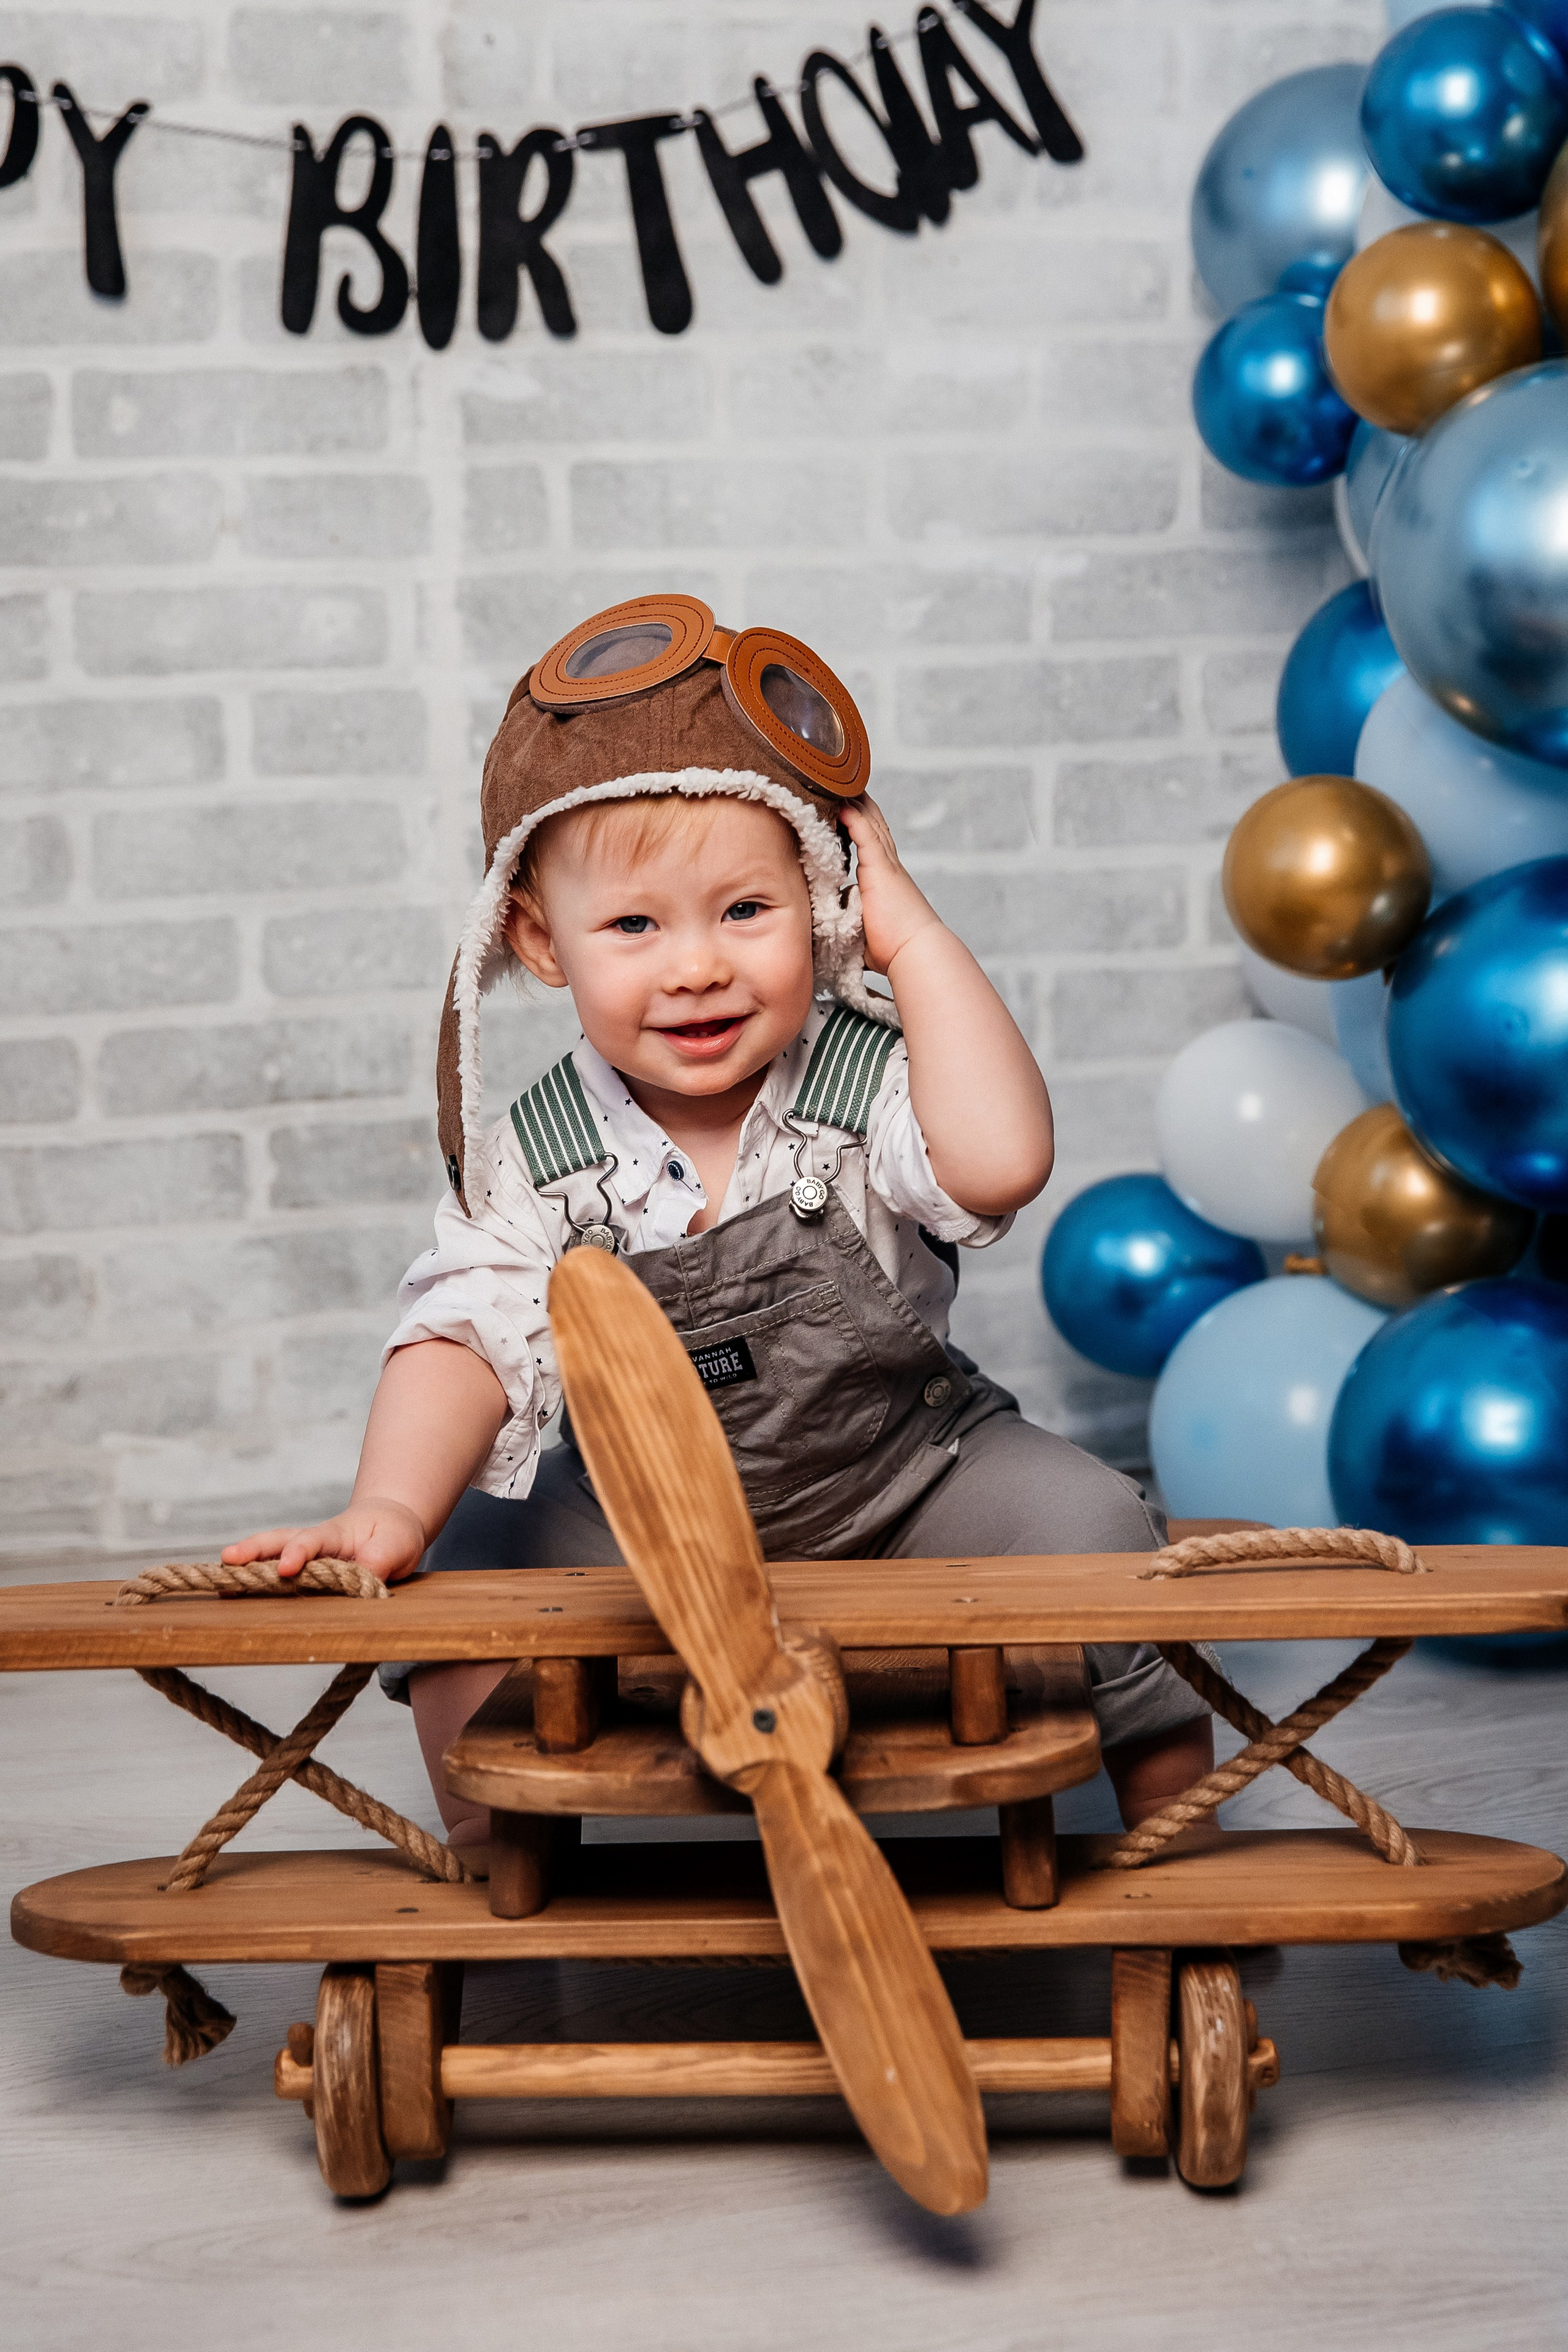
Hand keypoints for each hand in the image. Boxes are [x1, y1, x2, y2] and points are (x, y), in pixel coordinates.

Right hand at [222, 1495, 426, 1585]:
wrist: (389, 1525)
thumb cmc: (393, 1534)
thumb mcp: (398, 1545)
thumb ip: (380, 1560)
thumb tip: (362, 1579)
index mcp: (337, 1532)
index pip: (314, 1540)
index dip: (300, 1553)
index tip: (287, 1569)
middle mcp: (314, 1541)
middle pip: (279, 1540)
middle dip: (254, 1549)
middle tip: (228, 1558)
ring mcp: (304, 1554)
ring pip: (271, 1554)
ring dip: (246, 1565)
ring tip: (220, 1581)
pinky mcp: (303, 1570)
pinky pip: (275, 1573)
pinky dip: (252, 1581)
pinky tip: (232, 1594)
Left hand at [837, 795, 944, 976]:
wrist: (915, 952)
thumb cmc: (893, 950)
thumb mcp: (865, 929)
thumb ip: (849, 918)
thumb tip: (831, 922)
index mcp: (887, 880)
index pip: (873, 844)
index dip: (862, 824)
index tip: (849, 809)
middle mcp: (889, 868)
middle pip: (874, 826)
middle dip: (860, 805)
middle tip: (844, 784)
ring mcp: (886, 867)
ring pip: (871, 824)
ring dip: (857, 803)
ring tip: (841, 783)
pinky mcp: (881, 870)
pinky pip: (866, 836)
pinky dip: (855, 818)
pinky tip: (843, 803)